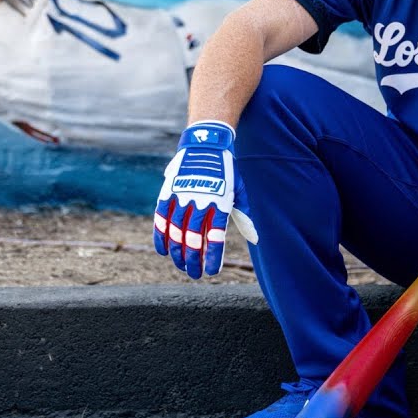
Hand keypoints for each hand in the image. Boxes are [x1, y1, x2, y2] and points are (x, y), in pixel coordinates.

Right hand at [153, 121, 257, 277]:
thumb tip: (256, 240)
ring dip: (177, 252)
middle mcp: (200, 201)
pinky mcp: (169, 192)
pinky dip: (161, 236)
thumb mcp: (239, 191)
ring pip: (176, 232)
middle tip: (194, 274)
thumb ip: (245, 217)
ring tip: (181, 265)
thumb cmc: (226, 171)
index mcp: (220, 203)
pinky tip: (163, 250)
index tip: (211, 271)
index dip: (212, 257)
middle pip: (193, 239)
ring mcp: (182, 196)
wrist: (206, 143)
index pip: (215, 237)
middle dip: (193, 260)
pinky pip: (161, 218)